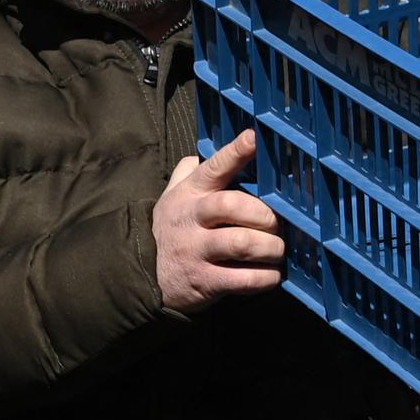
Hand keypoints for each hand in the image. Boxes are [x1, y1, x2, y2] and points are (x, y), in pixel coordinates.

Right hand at [155, 128, 282, 313]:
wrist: (142, 275)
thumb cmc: (171, 230)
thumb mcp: (171, 198)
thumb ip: (186, 174)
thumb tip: (200, 153)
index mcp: (189, 194)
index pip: (212, 168)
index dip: (234, 153)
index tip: (253, 138)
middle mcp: (191, 219)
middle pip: (233, 205)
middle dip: (265, 215)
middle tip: (277, 226)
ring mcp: (196, 251)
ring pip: (243, 243)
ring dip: (271, 248)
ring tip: (277, 251)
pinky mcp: (204, 281)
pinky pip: (245, 279)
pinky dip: (266, 278)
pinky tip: (270, 275)